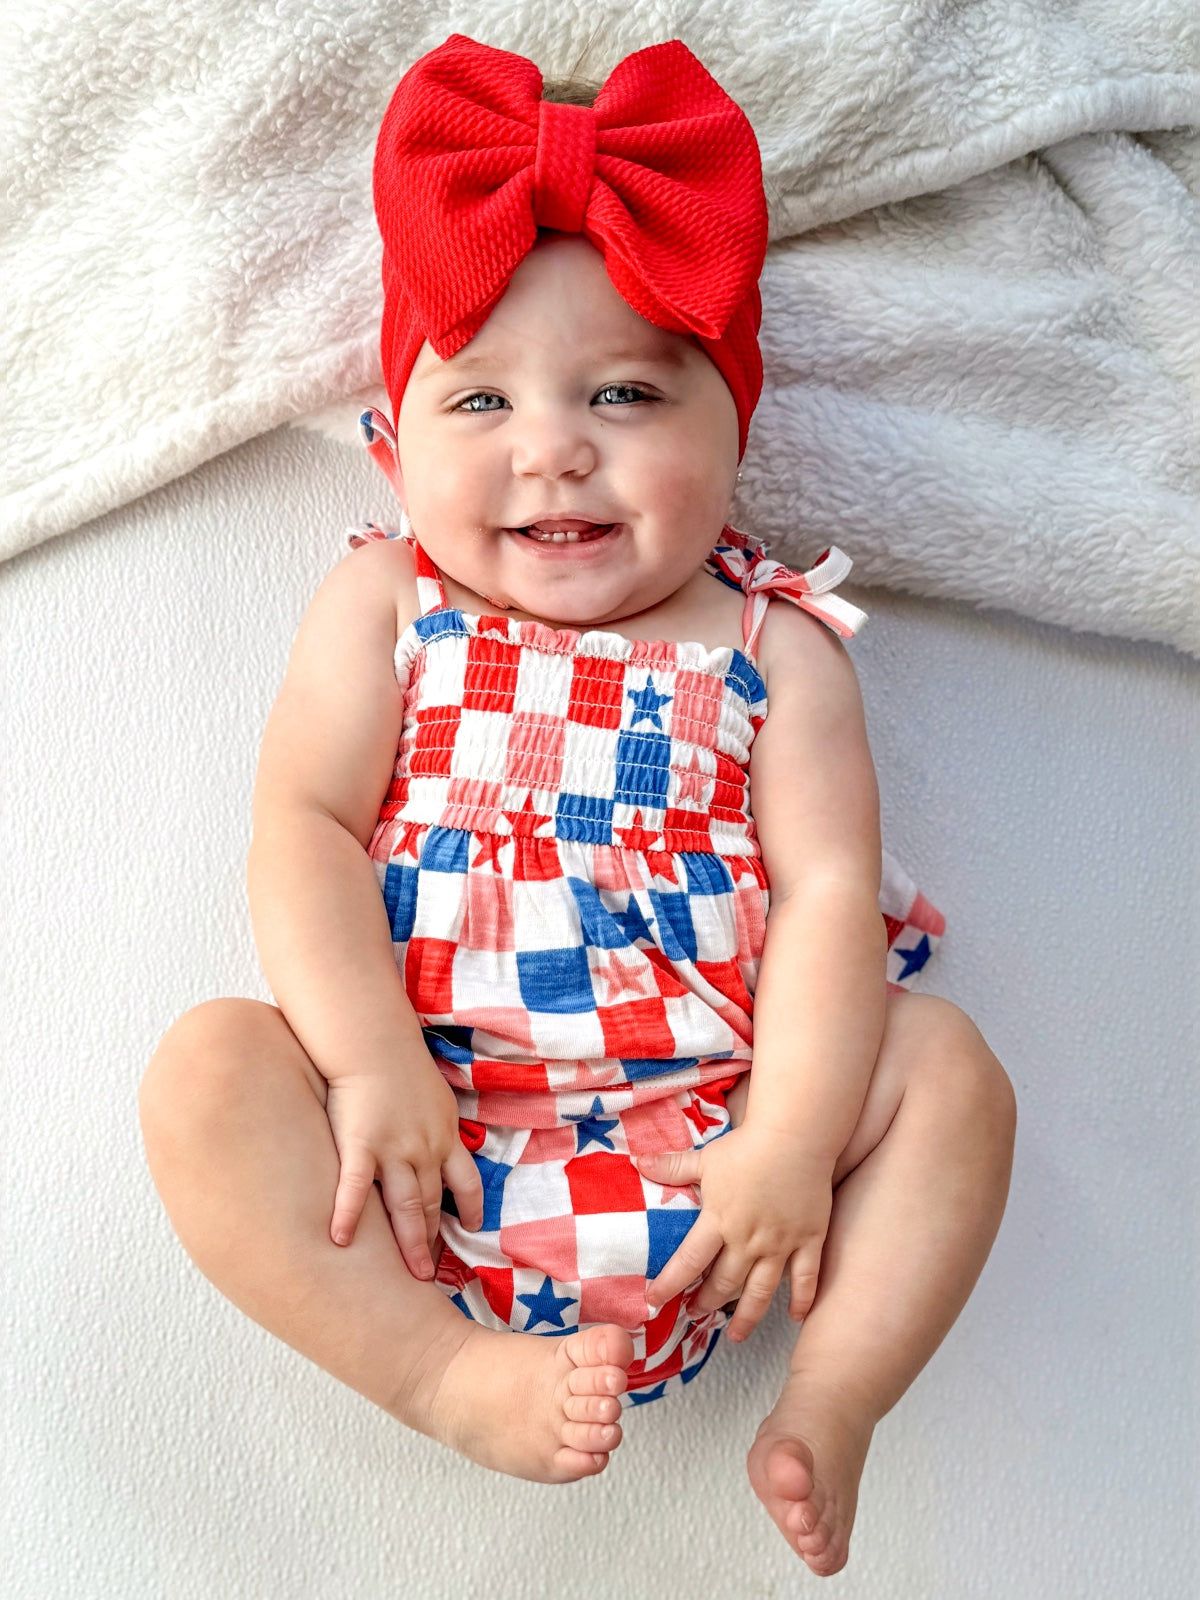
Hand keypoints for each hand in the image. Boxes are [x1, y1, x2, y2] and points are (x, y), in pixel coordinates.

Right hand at [324, 1061, 482, 1280]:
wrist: (374, 1042)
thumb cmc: (402, 1062)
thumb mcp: (436, 1093)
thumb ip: (438, 1121)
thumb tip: (441, 1137)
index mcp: (445, 1136)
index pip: (466, 1182)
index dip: (471, 1209)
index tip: (472, 1229)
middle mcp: (425, 1149)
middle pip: (434, 1204)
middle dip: (435, 1241)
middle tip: (433, 1273)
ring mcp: (394, 1151)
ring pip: (407, 1207)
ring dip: (411, 1244)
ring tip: (411, 1274)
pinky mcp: (360, 1146)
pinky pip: (355, 1190)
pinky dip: (349, 1217)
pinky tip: (340, 1241)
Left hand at [636, 1125, 833, 1341]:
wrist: (795, 1136)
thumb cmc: (747, 1145)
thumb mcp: (706, 1157)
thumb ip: (672, 1166)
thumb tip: (637, 1162)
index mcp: (719, 1220)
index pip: (688, 1262)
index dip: (669, 1284)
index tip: (653, 1301)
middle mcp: (748, 1240)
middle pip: (723, 1283)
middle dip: (706, 1302)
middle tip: (694, 1314)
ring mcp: (780, 1244)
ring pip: (761, 1291)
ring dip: (747, 1317)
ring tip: (737, 1335)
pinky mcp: (808, 1240)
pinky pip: (805, 1278)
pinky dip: (800, 1301)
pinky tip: (793, 1317)